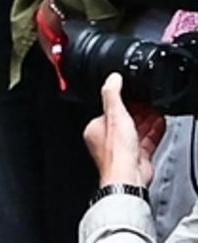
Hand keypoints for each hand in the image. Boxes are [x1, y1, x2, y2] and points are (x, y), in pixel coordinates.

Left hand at [85, 73, 165, 187]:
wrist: (129, 176)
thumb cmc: (116, 152)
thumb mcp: (114, 115)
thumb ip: (112, 95)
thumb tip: (112, 78)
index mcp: (96, 129)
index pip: (108, 111)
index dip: (122, 103)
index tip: (133, 95)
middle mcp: (107, 140)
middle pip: (125, 121)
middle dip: (138, 112)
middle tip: (148, 102)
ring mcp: (123, 149)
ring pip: (137, 131)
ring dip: (147, 121)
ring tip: (156, 110)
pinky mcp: (138, 157)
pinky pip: (147, 141)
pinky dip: (154, 132)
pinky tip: (160, 124)